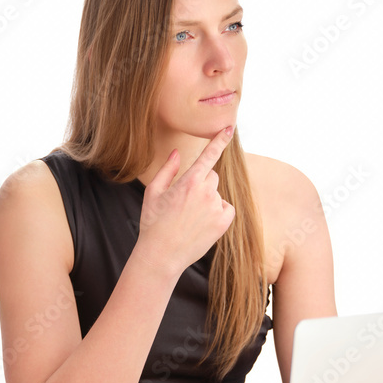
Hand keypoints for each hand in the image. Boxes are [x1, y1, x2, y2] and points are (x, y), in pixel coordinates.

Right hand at [134, 126, 235, 275]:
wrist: (161, 255)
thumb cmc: (153, 223)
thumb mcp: (153, 193)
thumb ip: (167, 170)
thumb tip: (177, 153)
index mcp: (188, 182)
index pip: (208, 155)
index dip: (220, 140)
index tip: (229, 128)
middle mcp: (206, 192)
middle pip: (211, 176)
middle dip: (201, 183)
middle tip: (184, 202)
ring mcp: (216, 207)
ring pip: (217, 193)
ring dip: (208, 199)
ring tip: (190, 217)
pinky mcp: (224, 222)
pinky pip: (225, 208)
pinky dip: (217, 212)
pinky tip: (202, 223)